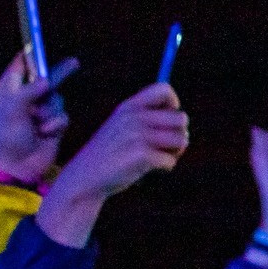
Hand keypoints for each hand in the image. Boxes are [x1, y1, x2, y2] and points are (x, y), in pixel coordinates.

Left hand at [0, 51, 74, 185]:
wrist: (18, 168)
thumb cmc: (7, 138)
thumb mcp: (11, 111)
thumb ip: (28, 92)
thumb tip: (47, 81)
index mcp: (7, 93)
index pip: (19, 69)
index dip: (30, 57)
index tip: (39, 46)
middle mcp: (24, 100)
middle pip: (44, 80)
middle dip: (58, 74)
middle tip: (74, 63)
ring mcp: (39, 113)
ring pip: (57, 100)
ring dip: (51, 112)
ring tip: (39, 124)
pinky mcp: (53, 126)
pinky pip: (63, 116)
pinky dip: (56, 124)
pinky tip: (46, 134)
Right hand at [36, 82, 189, 247]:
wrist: (84, 178)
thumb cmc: (109, 155)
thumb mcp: (122, 128)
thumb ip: (146, 120)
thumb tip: (183, 120)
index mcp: (128, 106)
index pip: (163, 89)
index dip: (174, 104)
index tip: (167, 122)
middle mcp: (133, 117)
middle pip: (182, 118)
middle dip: (179, 135)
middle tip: (166, 148)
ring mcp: (137, 135)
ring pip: (182, 140)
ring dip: (175, 153)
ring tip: (157, 158)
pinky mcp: (142, 155)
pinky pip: (170, 161)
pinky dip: (164, 168)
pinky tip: (147, 171)